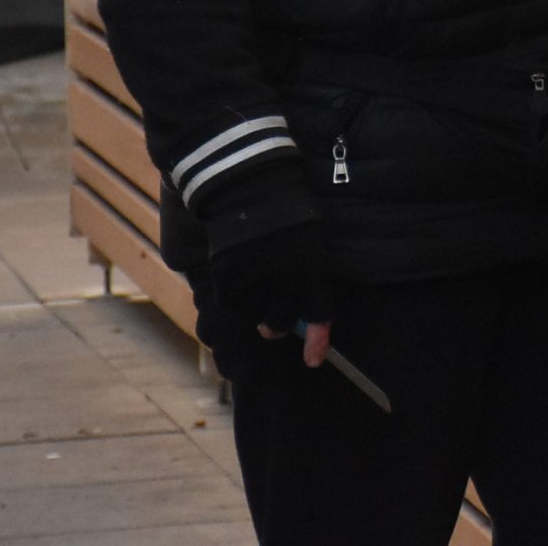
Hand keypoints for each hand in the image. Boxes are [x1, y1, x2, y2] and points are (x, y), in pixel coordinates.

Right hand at [209, 220, 332, 368]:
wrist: (251, 186)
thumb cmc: (288, 212)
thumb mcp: (311, 239)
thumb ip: (308, 275)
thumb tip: (303, 313)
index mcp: (312, 268)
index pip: (320, 313)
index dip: (319, 340)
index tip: (314, 362)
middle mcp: (284, 279)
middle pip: (281, 325)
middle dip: (278, 325)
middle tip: (273, 314)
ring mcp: (254, 280)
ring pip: (254, 317)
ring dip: (255, 308)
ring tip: (256, 280)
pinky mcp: (227, 277)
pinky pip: (232, 304)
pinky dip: (235, 296)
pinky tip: (238, 274)